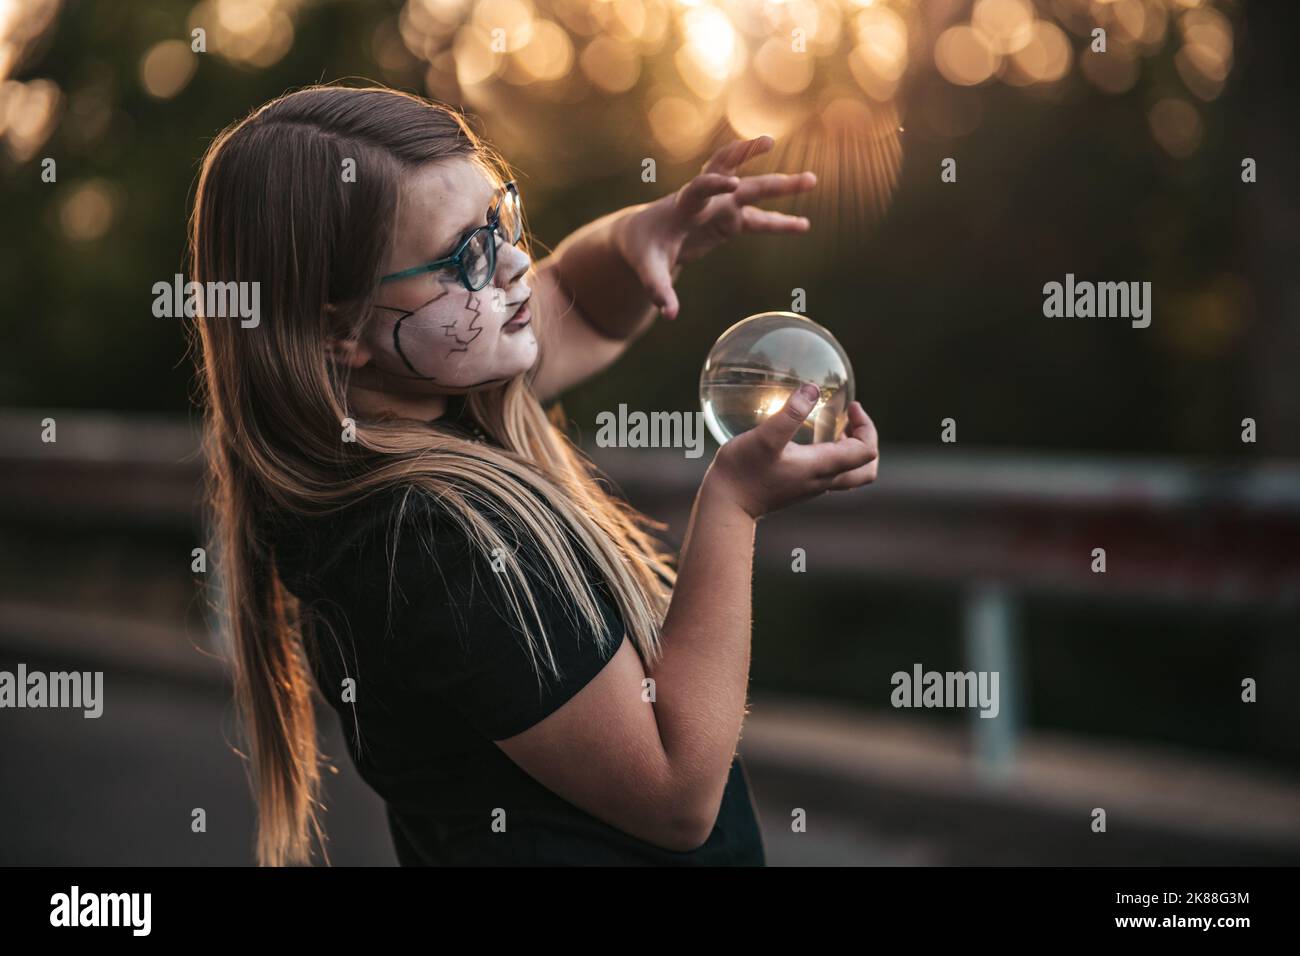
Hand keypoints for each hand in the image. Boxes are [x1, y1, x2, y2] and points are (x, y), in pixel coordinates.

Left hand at [613, 135, 817, 319]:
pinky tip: (805, 226)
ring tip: (813, 180)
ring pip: (754, 191)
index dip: (716, 184)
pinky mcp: (728, 220)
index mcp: (683, 204)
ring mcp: (720, 206)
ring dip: (782, 186)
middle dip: (765, 175)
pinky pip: (758, 219)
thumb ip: (658, 289)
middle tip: (786, 164)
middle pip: (737, 178)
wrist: (642, 234)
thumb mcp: (647, 269)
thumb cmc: (643, 248)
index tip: (733, 184)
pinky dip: (779, 222)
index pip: (701, 187)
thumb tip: (669, 315)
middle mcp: (706, 198)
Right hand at [705, 385, 878, 520]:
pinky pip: (828, 473)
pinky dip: (831, 454)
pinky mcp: (797, 487)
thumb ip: (790, 413)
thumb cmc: (743, 471)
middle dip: (867, 442)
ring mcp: (810, 486)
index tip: (850, 406)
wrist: (726, 505)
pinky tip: (809, 438)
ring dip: (850, 448)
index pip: (866, 452)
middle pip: (865, 470)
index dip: (867, 426)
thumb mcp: (766, 437)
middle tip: (852, 420)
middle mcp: (822, 481)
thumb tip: (813, 389)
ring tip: (834, 425)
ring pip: (849, 473)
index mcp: (822, 467)